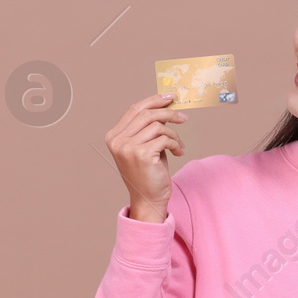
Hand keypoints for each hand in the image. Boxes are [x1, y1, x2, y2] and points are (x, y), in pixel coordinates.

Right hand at [105, 92, 188, 221]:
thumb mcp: (145, 146)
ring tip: (178, 145)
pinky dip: (176, 144)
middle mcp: (117, 141)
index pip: (135, 109)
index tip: (170, 97)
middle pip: (147, 114)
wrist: (149, 200)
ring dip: (173, 135)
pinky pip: (165, 139)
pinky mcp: (142, 154)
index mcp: (114, 136)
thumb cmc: (149, 173)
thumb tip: (165, 106)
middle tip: (183, 118)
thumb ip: (148, 128)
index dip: (154, 100)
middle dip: (168, 113)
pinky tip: (178, 153)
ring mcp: (128, 147)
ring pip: (158, 126)